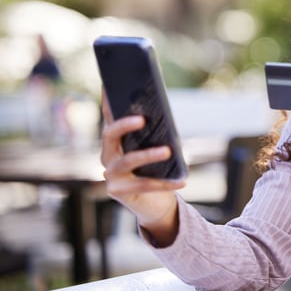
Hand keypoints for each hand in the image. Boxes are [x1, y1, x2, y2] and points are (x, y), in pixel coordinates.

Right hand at [100, 93, 183, 244]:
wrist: (154, 205)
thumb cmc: (157, 171)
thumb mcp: (155, 149)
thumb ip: (154, 134)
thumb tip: (163, 114)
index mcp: (114, 143)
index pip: (109, 118)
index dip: (108, 102)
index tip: (110, 84)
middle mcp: (107, 157)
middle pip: (109, 136)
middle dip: (124, 125)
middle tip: (143, 119)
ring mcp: (110, 176)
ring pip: (128, 161)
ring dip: (149, 155)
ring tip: (168, 150)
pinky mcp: (119, 193)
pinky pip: (145, 185)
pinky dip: (166, 183)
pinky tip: (183, 181)